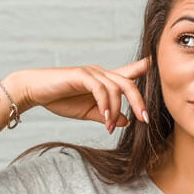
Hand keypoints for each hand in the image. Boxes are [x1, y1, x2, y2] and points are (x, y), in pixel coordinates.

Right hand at [13, 57, 150, 133]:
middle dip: (139, 101)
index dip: (145, 68)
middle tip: (144, 120)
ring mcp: (92, 72)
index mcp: (105, 80)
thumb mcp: (89, 112)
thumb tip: (127, 121)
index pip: (130, 72)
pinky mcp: (81, 75)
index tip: (159, 67)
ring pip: (116, 88)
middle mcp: (101, 72)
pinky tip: (104, 118)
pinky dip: (105, 104)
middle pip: (129, 82)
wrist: (34, 91)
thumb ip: (107, 116)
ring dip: (115, 110)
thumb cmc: (61, 99)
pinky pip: (100, 89)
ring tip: (109, 126)